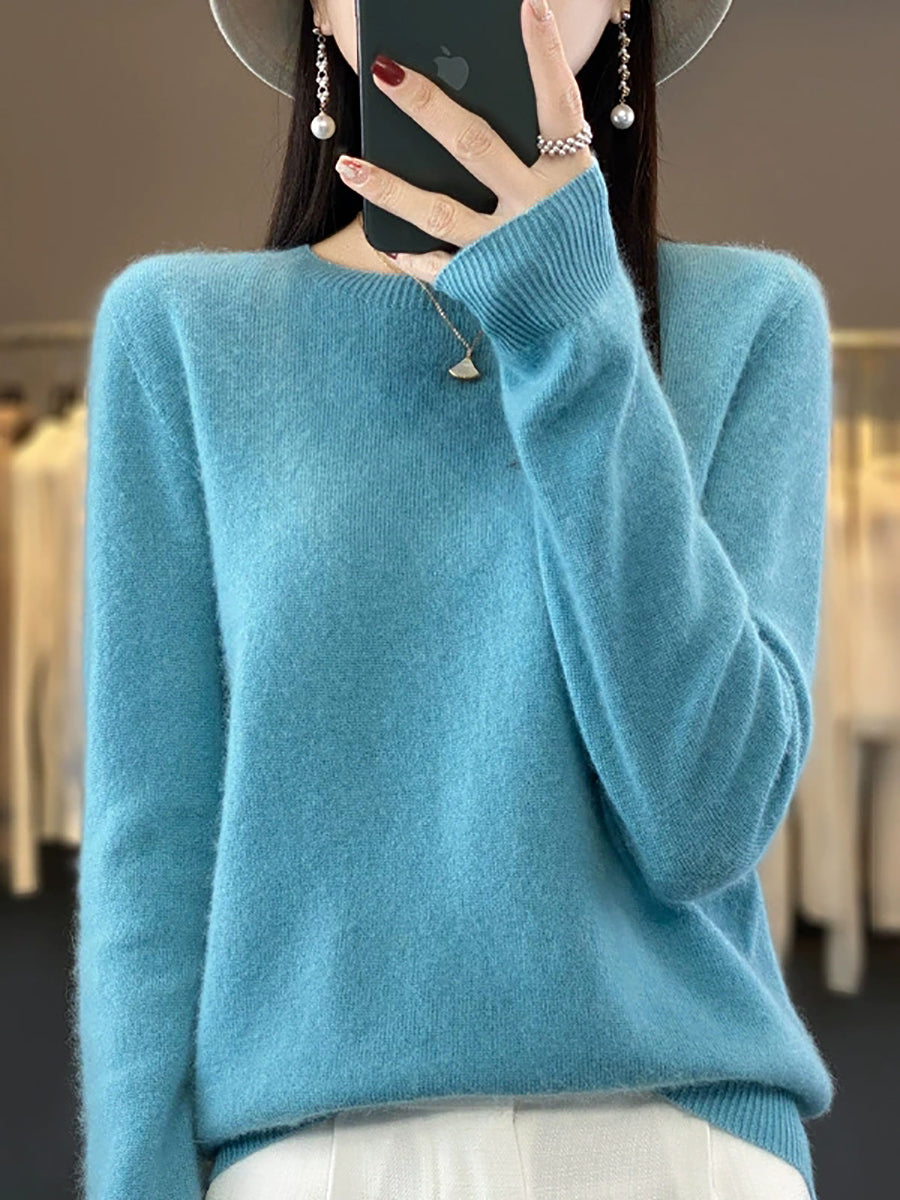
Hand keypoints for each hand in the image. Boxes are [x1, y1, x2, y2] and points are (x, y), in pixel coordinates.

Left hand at [335, 0, 599, 282]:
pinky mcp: (484, 282)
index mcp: (571, 176)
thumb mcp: (570, 195)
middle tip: (385, 70)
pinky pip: (436, 265)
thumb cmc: (571, 246)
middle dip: (426, 105)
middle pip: (474, 145)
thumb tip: (469, 112)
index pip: (558, 104)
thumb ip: (535, 157)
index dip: (545, 55)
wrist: (584, 325)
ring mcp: (507, 247)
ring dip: (387, 186)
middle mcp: (538, 208)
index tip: (528, 4)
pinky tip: (384, 240)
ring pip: (437, 210)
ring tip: (347, 164)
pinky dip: (409, 254)